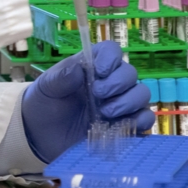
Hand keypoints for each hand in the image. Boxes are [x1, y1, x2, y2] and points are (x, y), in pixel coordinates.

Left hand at [20, 41, 154, 162]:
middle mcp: (109, 82)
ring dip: (128, 102)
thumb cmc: (44, 104)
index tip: (100, 71)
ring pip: (141, 94)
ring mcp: (119, 104)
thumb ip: (60, 77)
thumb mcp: (45, 88)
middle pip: (129, 73)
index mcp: (91, 67)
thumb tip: (79, 68)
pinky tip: (120, 126)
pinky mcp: (125, 125)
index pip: (111, 51)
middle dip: (117, 83)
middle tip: (97, 94)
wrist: (41, 136)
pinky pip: (146, 119)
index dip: (110, 58)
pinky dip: (140, 121)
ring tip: (105, 112)